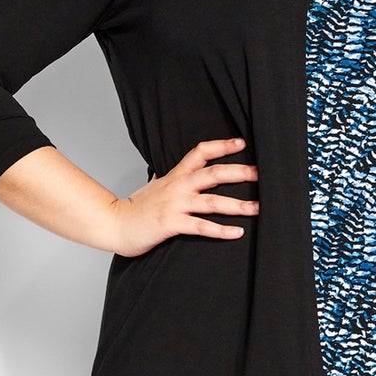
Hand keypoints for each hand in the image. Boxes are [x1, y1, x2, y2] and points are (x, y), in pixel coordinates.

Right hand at [106, 137, 258, 256]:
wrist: (115, 224)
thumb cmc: (136, 208)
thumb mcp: (155, 186)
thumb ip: (169, 179)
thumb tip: (174, 173)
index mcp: (176, 176)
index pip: (200, 153)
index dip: (221, 146)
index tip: (241, 142)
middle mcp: (178, 187)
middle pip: (213, 173)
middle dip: (239, 172)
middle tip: (260, 173)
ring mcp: (175, 205)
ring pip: (212, 201)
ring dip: (237, 205)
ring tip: (257, 208)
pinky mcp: (172, 223)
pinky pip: (201, 226)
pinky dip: (220, 230)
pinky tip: (237, 232)